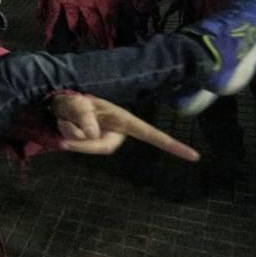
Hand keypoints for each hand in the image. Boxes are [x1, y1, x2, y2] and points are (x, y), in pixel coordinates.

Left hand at [51, 94, 199, 160]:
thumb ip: (83, 116)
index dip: (171, 145)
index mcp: (122, 120)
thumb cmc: (75, 100)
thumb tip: (91, 134)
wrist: (60, 102)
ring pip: (87, 146)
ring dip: (70, 133)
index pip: (150, 134)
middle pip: (103, 147)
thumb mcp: (78, 104)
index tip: (195, 156)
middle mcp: (116, 131)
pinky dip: (66, 135)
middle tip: (64, 130)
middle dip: (81, 141)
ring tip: (64, 118)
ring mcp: (103, 138)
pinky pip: (79, 146)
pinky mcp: (91, 143)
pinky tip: (62, 124)